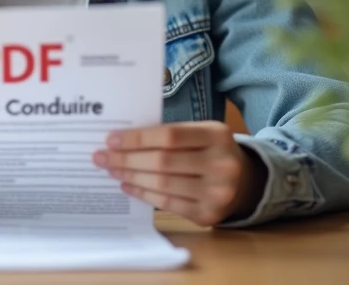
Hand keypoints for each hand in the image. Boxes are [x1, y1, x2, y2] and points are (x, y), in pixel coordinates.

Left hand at [92, 121, 265, 226]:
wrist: (246, 181)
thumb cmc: (211, 151)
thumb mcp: (200, 133)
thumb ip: (169, 134)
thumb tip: (122, 140)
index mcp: (217, 135)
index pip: (169, 136)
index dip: (137, 138)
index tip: (111, 139)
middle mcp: (221, 164)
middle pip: (162, 162)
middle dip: (126, 160)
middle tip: (102, 157)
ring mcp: (217, 193)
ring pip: (162, 185)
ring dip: (131, 177)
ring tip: (112, 170)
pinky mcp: (208, 215)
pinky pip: (167, 204)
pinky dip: (143, 194)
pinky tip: (128, 186)